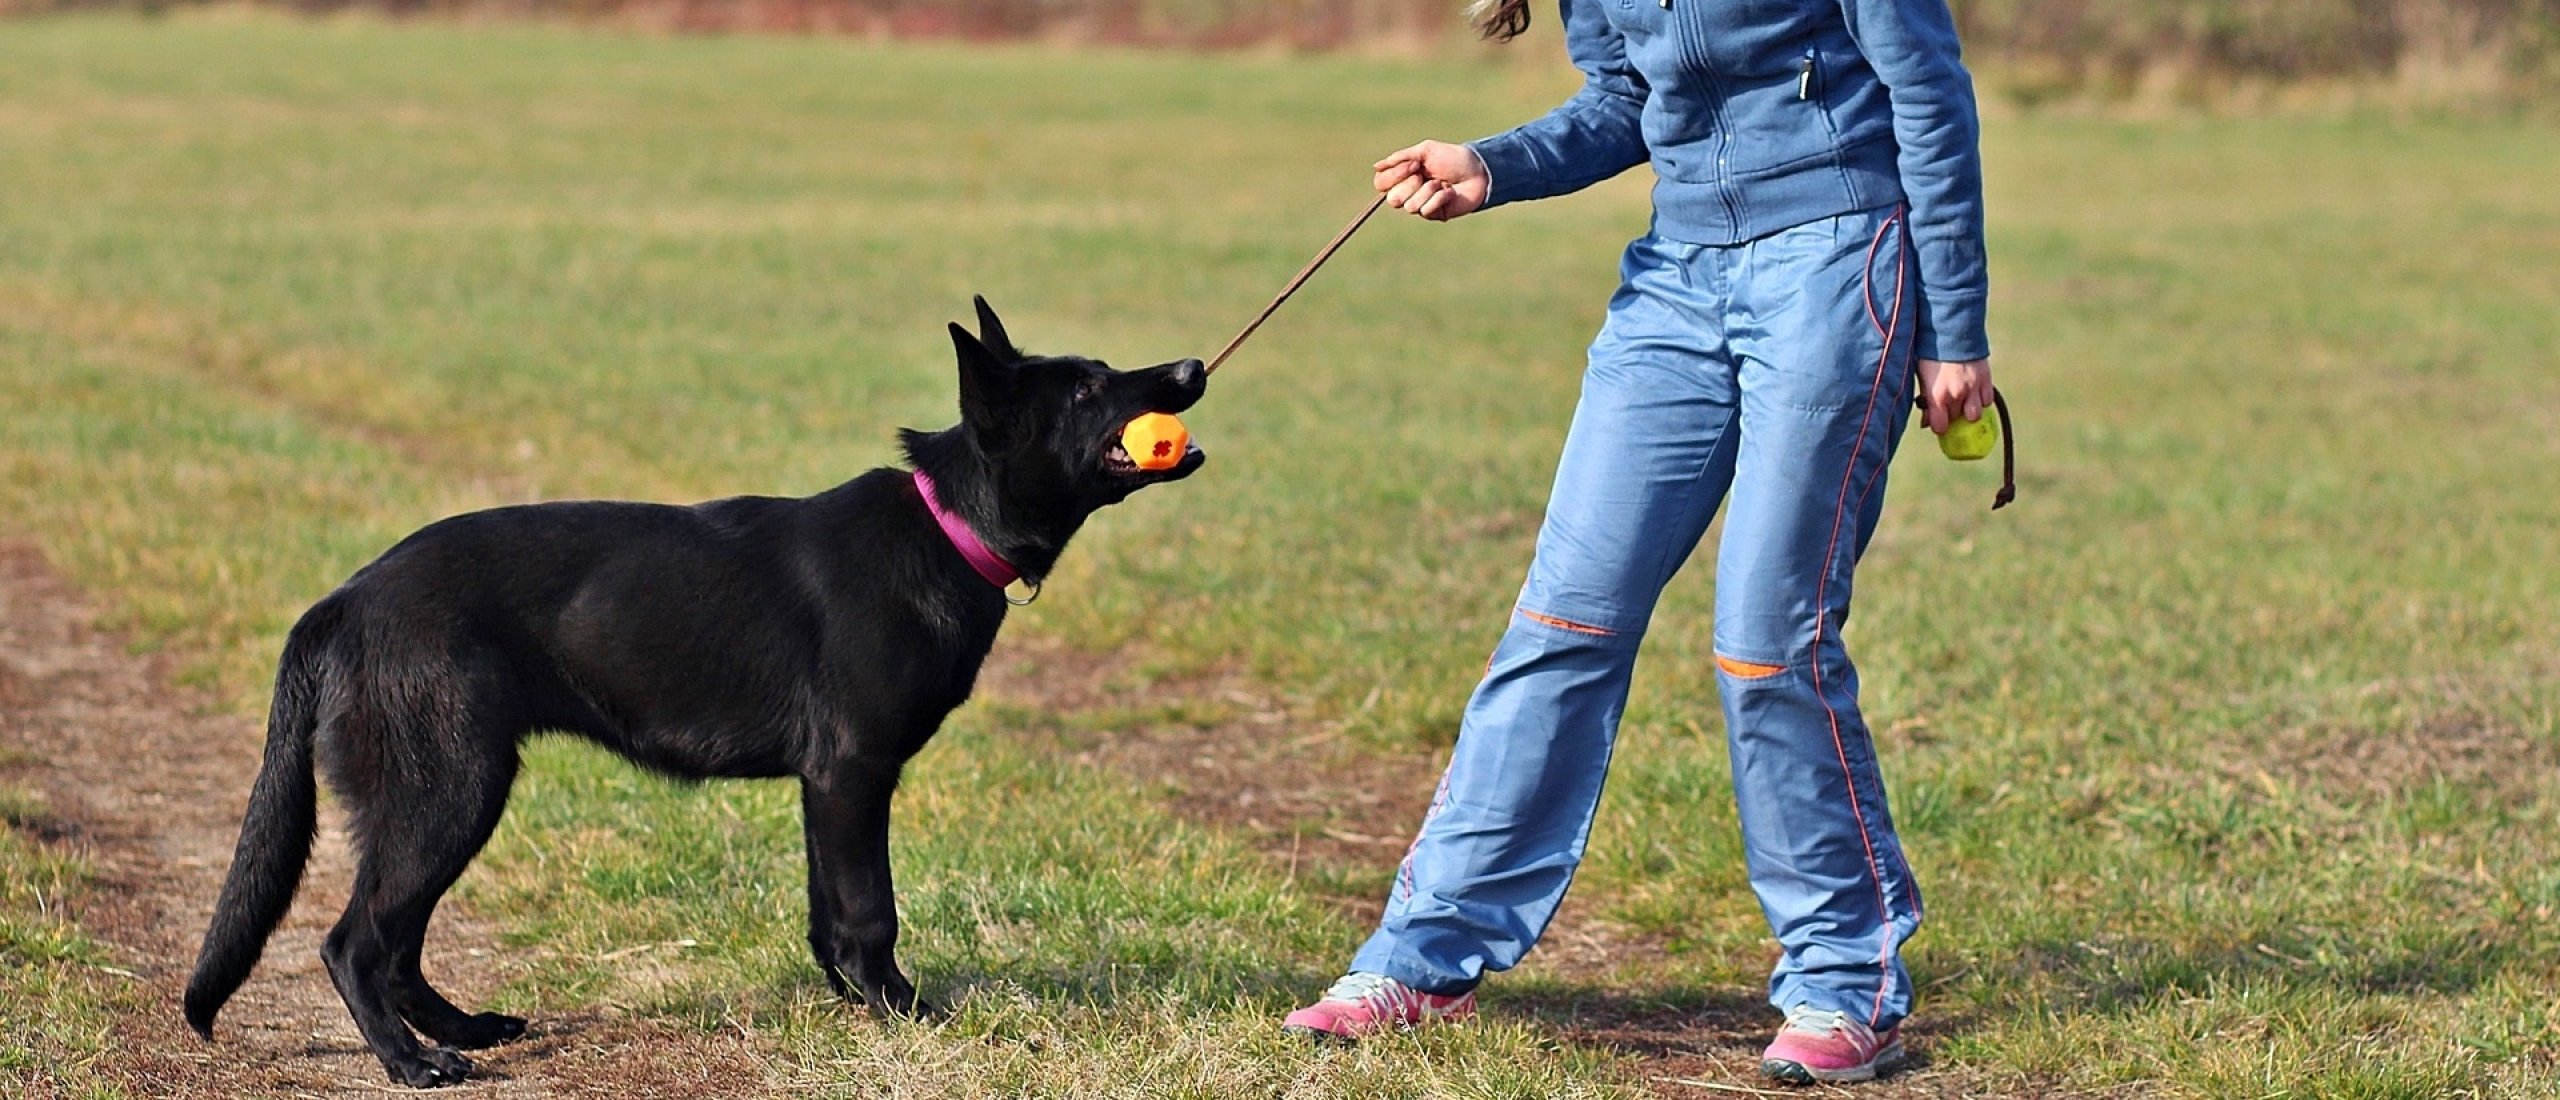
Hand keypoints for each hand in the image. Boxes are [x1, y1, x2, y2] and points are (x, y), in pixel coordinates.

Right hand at [1373, 140, 1490, 220]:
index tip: (1412, 165)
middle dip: (1409, 186)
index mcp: (1403, 175)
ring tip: (1441, 183)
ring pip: (1409, 207)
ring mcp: (1421, 204)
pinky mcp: (1435, 214)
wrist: (1477, 170)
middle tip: (1425, 175)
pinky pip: (1426, 210)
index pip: (1381, 183)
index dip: (1392, 177)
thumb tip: (1376, 166)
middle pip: (1392, 199)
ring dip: (1427, 191)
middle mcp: (1409, 191)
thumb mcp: (1425, 151)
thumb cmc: (1453, 158)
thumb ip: (1400, 158)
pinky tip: (1449, 192)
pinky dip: (1439, 198)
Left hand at [1914, 358, 1992, 434]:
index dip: (1939, 426)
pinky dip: (1982, 400)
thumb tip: (1926, 422)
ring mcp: (1973, 388)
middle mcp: (1956, 395)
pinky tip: (1974, 393)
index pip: (1940, 427)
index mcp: (1937, 395)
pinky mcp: (1986, 380)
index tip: (1938, 422)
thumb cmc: (1931, 353)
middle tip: (1948, 407)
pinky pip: (1987, 401)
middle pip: (1956, 420)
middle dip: (1952, 416)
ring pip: (1975, 415)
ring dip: (1968, 411)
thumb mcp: (1922, 376)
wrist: (1952, 331)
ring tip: (1963, 402)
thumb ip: (1925, 400)